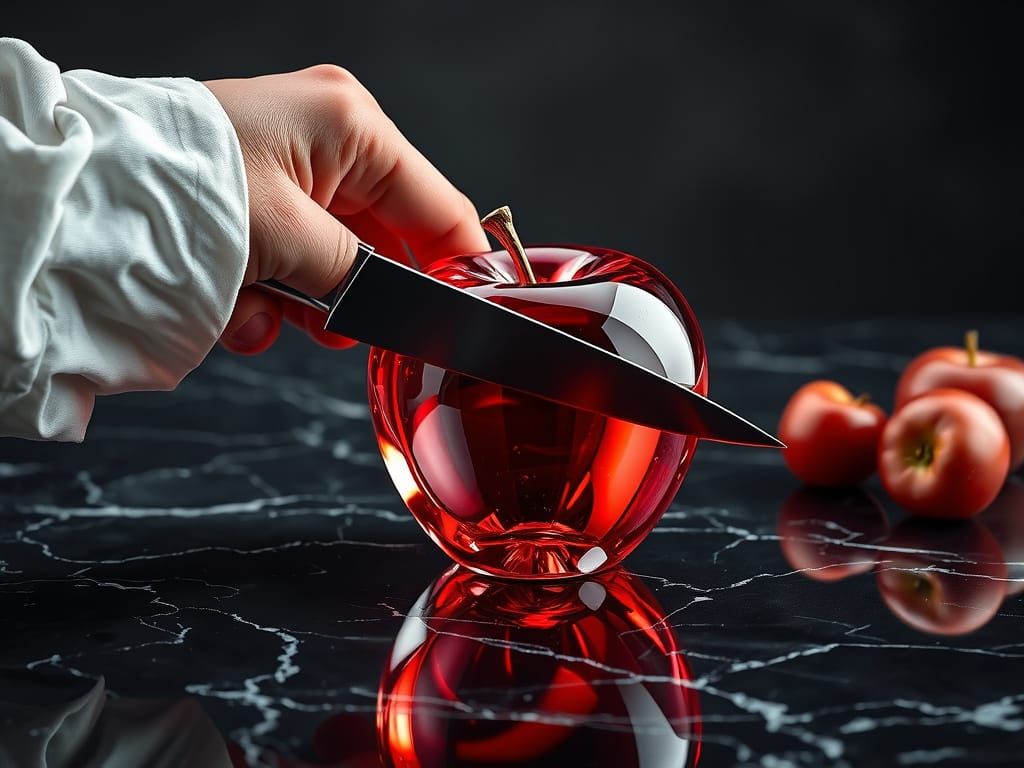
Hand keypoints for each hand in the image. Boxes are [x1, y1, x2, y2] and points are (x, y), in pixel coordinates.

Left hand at [204, 66, 487, 353]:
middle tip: (342, 328)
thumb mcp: (293, 238)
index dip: (456, 267)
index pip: (438, 206)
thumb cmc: (186, 193)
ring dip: (305, 303)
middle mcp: (326, 140)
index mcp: (350, 125)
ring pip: (332, 260)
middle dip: (356, 291)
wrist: (82, 203)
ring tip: (268, 315)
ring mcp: (288, 172)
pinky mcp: (256, 204)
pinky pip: (289, 263)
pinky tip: (238, 310)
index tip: (463, 318)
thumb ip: (363, 276)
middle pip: (383, 237)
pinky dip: (269, 298)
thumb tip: (401, 307)